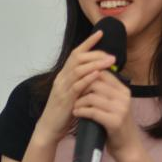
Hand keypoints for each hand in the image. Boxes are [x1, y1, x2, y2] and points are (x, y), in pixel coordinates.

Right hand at [33, 30, 115, 145]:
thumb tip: (98, 73)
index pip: (75, 54)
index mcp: (63, 76)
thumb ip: (81, 82)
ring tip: (109, 61)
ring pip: (78, 70)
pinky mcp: (65, 99)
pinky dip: (88, 78)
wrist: (50, 128)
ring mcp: (62, 88)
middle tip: (112, 55)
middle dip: (95, 54)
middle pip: (77, 58)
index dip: (88, 43)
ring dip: (95, 64)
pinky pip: (76, 86)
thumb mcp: (72, 93)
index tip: (100, 34)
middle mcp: (62, 78)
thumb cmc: (63, 111)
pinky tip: (97, 74)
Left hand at [72, 70, 140, 159]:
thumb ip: (106, 91)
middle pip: (95, 83)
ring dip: (79, 102)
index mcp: (124, 90)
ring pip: (92, 97)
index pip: (103, 74)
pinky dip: (81, 112)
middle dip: (81, 89)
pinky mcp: (115, 121)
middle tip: (74, 96)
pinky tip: (76, 113)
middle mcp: (124, 97)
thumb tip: (88, 75)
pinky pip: (92, 112)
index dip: (87, 76)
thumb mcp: (115, 104)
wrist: (127, 146)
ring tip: (74, 106)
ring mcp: (120, 109)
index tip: (78, 84)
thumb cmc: (117, 124)